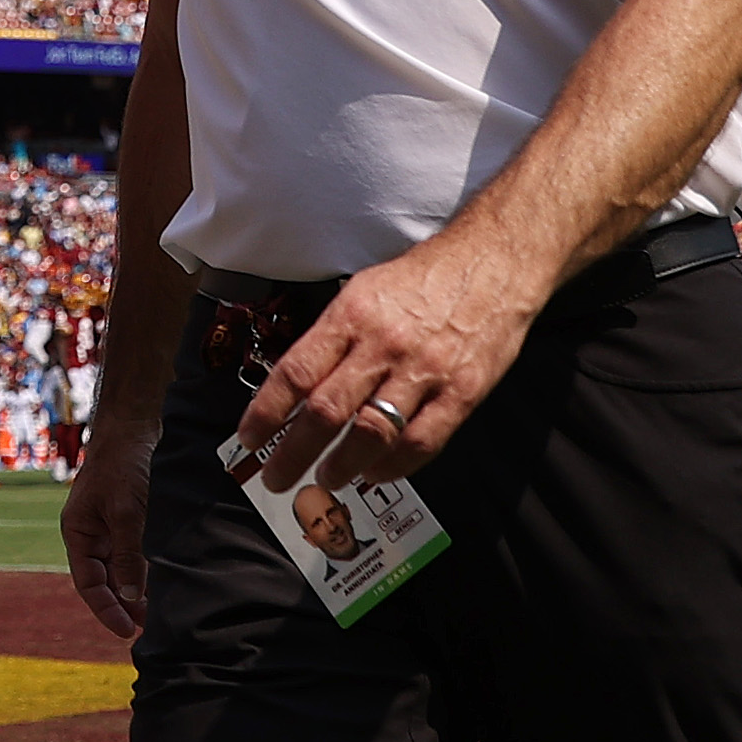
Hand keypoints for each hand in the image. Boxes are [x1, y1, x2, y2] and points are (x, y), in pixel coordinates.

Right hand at [61, 423, 155, 638]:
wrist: (136, 426)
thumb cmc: (123, 464)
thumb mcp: (126, 512)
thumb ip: (128, 555)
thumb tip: (132, 598)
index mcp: (78, 532)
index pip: (88, 583)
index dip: (105, 610)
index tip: (127, 631)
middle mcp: (93, 534)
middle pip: (106, 581)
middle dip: (126, 605)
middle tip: (152, 628)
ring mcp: (112, 528)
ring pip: (123, 570)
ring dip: (140, 590)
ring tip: (163, 611)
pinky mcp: (132, 520)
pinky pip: (138, 554)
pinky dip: (149, 570)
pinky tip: (167, 583)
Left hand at [231, 227, 548, 494]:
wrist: (493, 263)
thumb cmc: (422, 278)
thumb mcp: (363, 290)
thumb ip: (334, 336)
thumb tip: (297, 383)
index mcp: (351, 316)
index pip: (296, 372)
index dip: (266, 411)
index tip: (248, 437)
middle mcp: (383, 345)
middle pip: (326, 411)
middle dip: (293, 452)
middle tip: (276, 478)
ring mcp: (424, 371)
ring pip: (371, 433)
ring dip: (342, 465)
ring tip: (326, 479)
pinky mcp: (463, 392)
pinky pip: (422, 442)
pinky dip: (394, 466)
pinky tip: (374, 474)